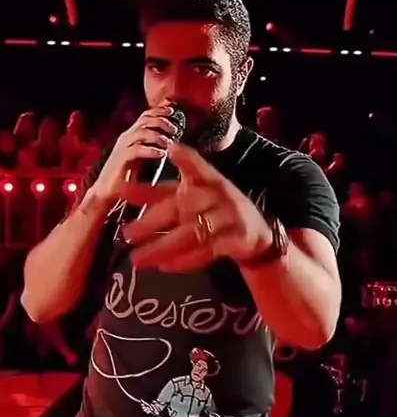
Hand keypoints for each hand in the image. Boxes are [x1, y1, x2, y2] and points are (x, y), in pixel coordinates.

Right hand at [91, 106, 178, 203]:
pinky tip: (162, 155)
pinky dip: (151, 150)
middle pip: (145, 120)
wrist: (107, 190)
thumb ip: (152, 146)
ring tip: (169, 143)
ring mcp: (123, 147)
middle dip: (161, 122)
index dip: (159, 111)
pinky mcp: (121, 158)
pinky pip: (137, 150)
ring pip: (142, 132)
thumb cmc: (126, 175)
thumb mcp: (142, 157)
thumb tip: (170, 141)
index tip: (173, 111)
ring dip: (158, 135)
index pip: (145, 116)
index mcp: (132, 135)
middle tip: (174, 130)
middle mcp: (127, 137)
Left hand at [121, 143, 272, 272]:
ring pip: (190, 234)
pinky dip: (185, 261)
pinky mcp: (234, 240)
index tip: (172, 150)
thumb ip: (157, 194)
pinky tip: (165, 267)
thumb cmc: (214, 209)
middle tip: (126, 234)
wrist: (255, 233)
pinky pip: (206, 252)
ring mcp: (227, 218)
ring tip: (138, 260)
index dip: (186, 158)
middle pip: (180, 208)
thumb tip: (123, 189)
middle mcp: (217, 196)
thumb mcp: (189, 196)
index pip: (197, 166)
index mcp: (206, 180)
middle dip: (151, 222)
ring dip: (162, 248)